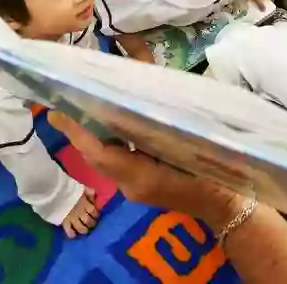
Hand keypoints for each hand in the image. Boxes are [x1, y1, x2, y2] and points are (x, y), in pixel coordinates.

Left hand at [49, 111, 240, 225]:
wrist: (229, 205)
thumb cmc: (216, 171)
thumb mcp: (191, 141)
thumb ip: (164, 115)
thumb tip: (142, 83)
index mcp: (141, 177)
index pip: (99, 152)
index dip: (78, 131)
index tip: (57, 111)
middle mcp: (131, 185)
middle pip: (97, 154)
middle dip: (80, 129)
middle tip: (66, 100)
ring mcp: (135, 188)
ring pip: (105, 157)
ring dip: (93, 134)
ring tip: (82, 105)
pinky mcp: (141, 185)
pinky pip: (118, 161)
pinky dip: (110, 141)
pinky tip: (111, 123)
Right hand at [61, 187, 98, 237]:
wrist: (56, 193)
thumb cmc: (69, 189)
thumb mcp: (81, 188)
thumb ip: (89, 192)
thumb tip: (94, 196)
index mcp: (85, 204)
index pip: (94, 212)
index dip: (96, 215)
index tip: (96, 216)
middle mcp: (81, 213)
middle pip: (89, 221)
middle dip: (91, 224)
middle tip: (92, 225)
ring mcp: (73, 219)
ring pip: (81, 228)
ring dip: (84, 230)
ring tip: (85, 231)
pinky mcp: (65, 223)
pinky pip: (69, 231)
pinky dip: (72, 234)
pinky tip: (73, 235)